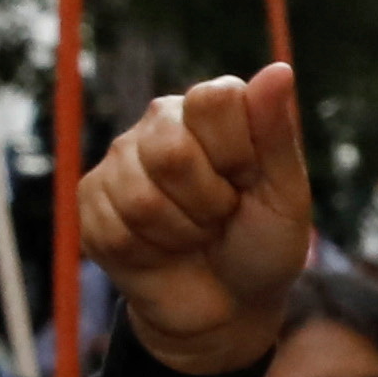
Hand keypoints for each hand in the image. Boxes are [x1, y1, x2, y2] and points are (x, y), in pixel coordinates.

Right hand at [77, 65, 320, 376]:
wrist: (227, 306)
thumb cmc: (262, 243)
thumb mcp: (286, 194)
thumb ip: (277, 133)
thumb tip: (278, 70)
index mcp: (210, 110)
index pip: (213, 100)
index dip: (237, 153)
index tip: (250, 180)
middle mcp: (160, 124)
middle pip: (170, 151)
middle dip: (208, 201)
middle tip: (222, 214)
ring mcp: (120, 162)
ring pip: (139, 197)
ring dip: (180, 232)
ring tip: (195, 235)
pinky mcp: (91, 201)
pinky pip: (112, 227)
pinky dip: (150, 252)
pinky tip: (162, 251)